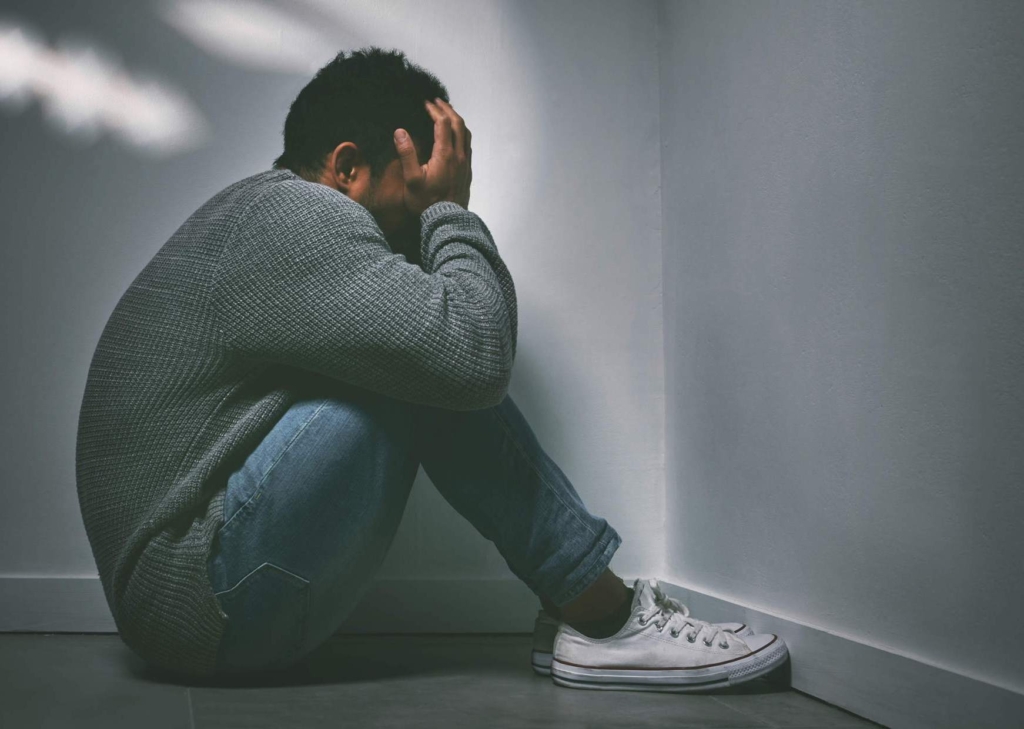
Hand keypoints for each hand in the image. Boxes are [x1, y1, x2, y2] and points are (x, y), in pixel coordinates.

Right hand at [393, 98, 472, 215]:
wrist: (447, 222)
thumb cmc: (427, 204)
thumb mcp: (412, 180)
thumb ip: (407, 154)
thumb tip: (400, 132)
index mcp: (445, 155)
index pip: (442, 123)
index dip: (434, 110)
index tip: (425, 103)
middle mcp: (459, 156)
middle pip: (458, 124)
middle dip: (447, 110)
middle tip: (437, 102)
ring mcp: (465, 164)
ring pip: (466, 134)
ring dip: (457, 120)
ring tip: (447, 113)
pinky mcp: (467, 171)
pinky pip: (468, 145)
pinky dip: (461, 133)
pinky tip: (455, 136)